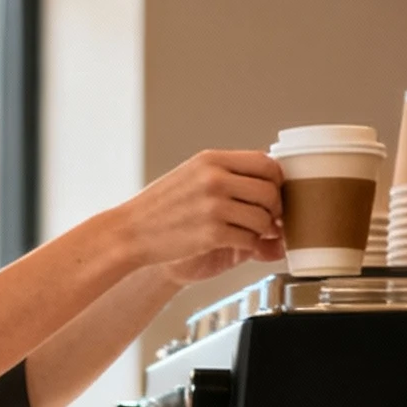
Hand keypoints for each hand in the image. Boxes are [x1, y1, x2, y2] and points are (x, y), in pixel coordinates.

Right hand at [121, 149, 283, 281]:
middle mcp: (215, 178)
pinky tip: (236, 244)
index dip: (276, 182)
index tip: (273, 195)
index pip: (266, 163)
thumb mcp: (192, 177)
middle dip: (274, 210)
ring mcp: (214, 206)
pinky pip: (249, 240)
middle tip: (267, 220)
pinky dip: (249, 246)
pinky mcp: (212, 234)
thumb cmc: (160, 209)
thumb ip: (228, 176)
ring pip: (263, 219)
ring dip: (261, 231)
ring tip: (247, 234)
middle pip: (270, 192)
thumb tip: (272, 187)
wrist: (130, 233)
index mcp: (212, 160)